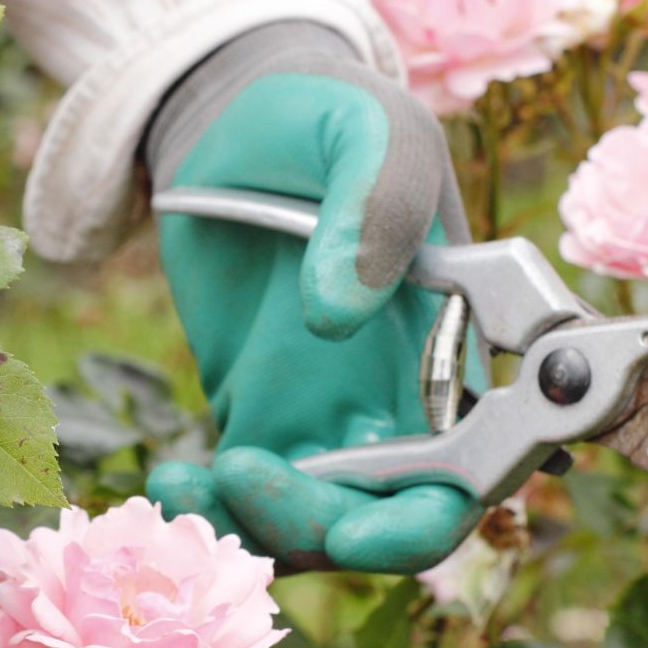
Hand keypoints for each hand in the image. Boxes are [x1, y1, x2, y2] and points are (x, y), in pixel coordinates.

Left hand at [144, 22, 483, 573]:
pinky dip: (210, 510)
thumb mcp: (364, 128)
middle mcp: (405, 397)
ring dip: (252, 529)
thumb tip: (337, 313)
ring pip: (317, 526)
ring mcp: (331, 415)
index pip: (479, 468)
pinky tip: (169, 477)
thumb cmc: (324, 116)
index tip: (351, 528)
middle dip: (323, 530)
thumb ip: (373, 204)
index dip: (426, 519)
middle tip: (243, 475)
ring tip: (183, 480)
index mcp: (459, 343)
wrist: (239, 124)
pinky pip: (248, 500)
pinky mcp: (263, 418)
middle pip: (393, 521)